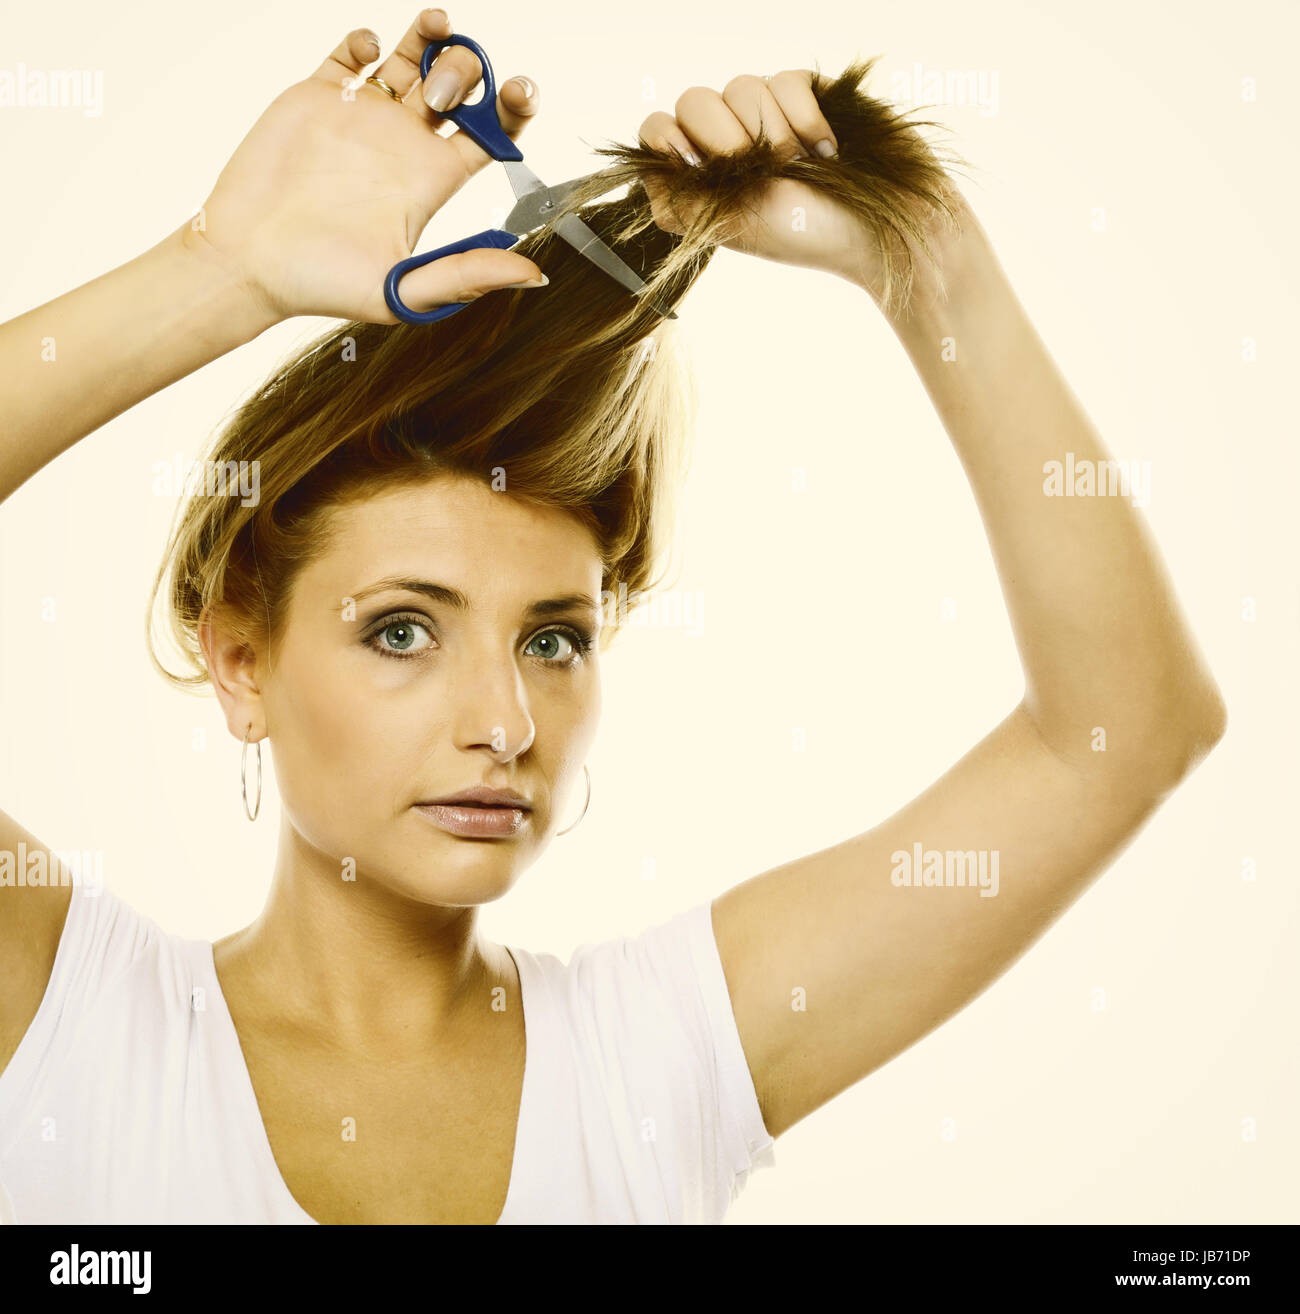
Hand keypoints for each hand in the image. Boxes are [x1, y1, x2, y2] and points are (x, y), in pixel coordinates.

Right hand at [181, 9, 547, 324]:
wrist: (247, 263)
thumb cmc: (322, 286)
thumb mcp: (404, 290)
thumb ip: (468, 275)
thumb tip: (535, 275)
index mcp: (429, 182)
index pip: (488, 136)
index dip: (511, 110)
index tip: (521, 89)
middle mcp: (402, 146)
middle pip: (457, 88)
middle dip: (463, 72)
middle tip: (439, 93)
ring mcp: (361, 119)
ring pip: (409, 60)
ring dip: (429, 37)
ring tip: (435, 24)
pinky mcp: (316, 99)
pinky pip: (349, 55)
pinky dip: (364, 40)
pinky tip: (368, 48)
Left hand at [637, 68, 956, 298]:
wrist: (883, 228)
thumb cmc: (809, 237)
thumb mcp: (732, 227)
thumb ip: (680, 199)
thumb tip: (648, 164)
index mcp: (704, 179)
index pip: (657, 132)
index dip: (670, 142)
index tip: (700, 167)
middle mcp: (730, 144)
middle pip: (692, 100)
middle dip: (726, 138)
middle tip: (765, 174)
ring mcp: (768, 117)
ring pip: (739, 86)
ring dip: (772, 133)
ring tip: (801, 167)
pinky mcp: (807, 95)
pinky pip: (783, 80)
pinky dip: (803, 117)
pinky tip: (826, 148)